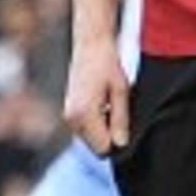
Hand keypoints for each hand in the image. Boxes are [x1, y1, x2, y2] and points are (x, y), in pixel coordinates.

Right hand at [63, 37, 132, 157]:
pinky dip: (98, 123)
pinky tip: (105, 104)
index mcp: (84, 115)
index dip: (118, 142)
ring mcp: (68, 116)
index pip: (102, 148)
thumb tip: (120, 144)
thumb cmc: (108, 66)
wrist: (90, 46)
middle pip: (96, 146)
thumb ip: (120, 119)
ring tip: (113, 106)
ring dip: (104, 129)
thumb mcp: (121, 91)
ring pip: (91, 139)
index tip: (127, 127)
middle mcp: (72, 119)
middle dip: (110, 137)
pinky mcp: (69, 112)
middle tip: (121, 113)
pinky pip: (86, 129)